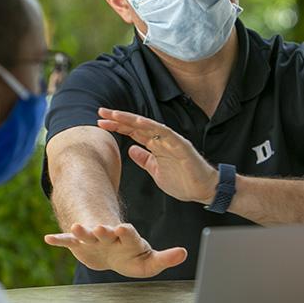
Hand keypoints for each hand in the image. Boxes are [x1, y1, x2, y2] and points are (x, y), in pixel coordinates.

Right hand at [44, 223, 187, 277]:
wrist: (111, 252)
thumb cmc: (133, 256)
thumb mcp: (150, 262)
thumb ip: (165, 258)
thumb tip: (185, 253)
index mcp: (129, 239)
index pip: (130, 234)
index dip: (127, 232)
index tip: (123, 228)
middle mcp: (111, 236)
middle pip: (107, 232)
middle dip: (104, 230)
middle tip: (100, 227)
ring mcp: (94, 239)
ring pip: (87, 234)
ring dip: (82, 231)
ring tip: (76, 227)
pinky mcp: (80, 244)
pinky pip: (68, 242)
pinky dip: (60, 241)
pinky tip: (48, 239)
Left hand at [96, 107, 218, 203]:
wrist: (203, 190)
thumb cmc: (183, 182)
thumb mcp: (156, 171)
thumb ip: (144, 159)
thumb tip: (131, 150)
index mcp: (156, 146)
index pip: (134, 132)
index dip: (118, 126)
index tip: (101, 122)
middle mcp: (163, 140)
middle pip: (138, 126)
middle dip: (119, 119)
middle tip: (101, 112)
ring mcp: (172, 141)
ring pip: (149, 126)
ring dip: (131, 119)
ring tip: (115, 114)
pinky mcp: (181, 146)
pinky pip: (166, 133)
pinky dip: (153, 126)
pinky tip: (139, 122)